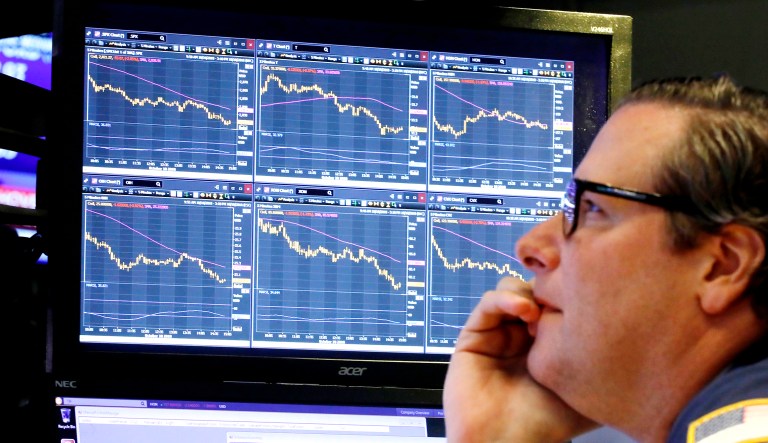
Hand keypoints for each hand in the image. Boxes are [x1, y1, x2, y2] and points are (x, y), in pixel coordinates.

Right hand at [443, 276, 595, 442]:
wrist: (506, 442)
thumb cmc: (545, 423)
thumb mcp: (587, 387)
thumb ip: (603, 358)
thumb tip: (627, 333)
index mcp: (549, 343)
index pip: (558, 299)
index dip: (568, 290)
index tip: (582, 296)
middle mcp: (524, 334)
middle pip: (535, 288)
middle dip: (548, 287)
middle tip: (560, 304)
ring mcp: (499, 333)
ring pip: (512, 288)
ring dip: (528, 293)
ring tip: (539, 315)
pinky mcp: (474, 335)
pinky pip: (489, 302)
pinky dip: (506, 298)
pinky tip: (524, 311)